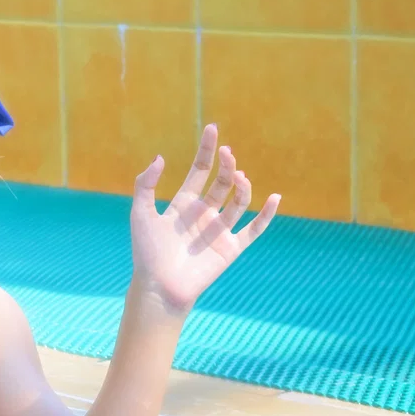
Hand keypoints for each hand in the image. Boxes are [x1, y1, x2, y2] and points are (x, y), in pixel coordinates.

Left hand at [130, 123, 279, 315]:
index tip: (212, 128)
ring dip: (242, 186)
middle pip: (221, 182)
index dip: (206, 150)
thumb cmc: (146, 252)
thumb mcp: (140, 213)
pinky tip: (274, 198)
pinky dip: (266, 215)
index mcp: (183, 203)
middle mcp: (204, 213)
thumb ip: (145, 185)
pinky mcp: (231, 248)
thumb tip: (161, 157)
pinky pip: (253, 229)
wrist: (159, 286)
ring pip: (238, 201)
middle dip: (226, 165)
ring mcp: (219, 230)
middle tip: (226, 153)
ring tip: (239, 176)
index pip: (199, 170)